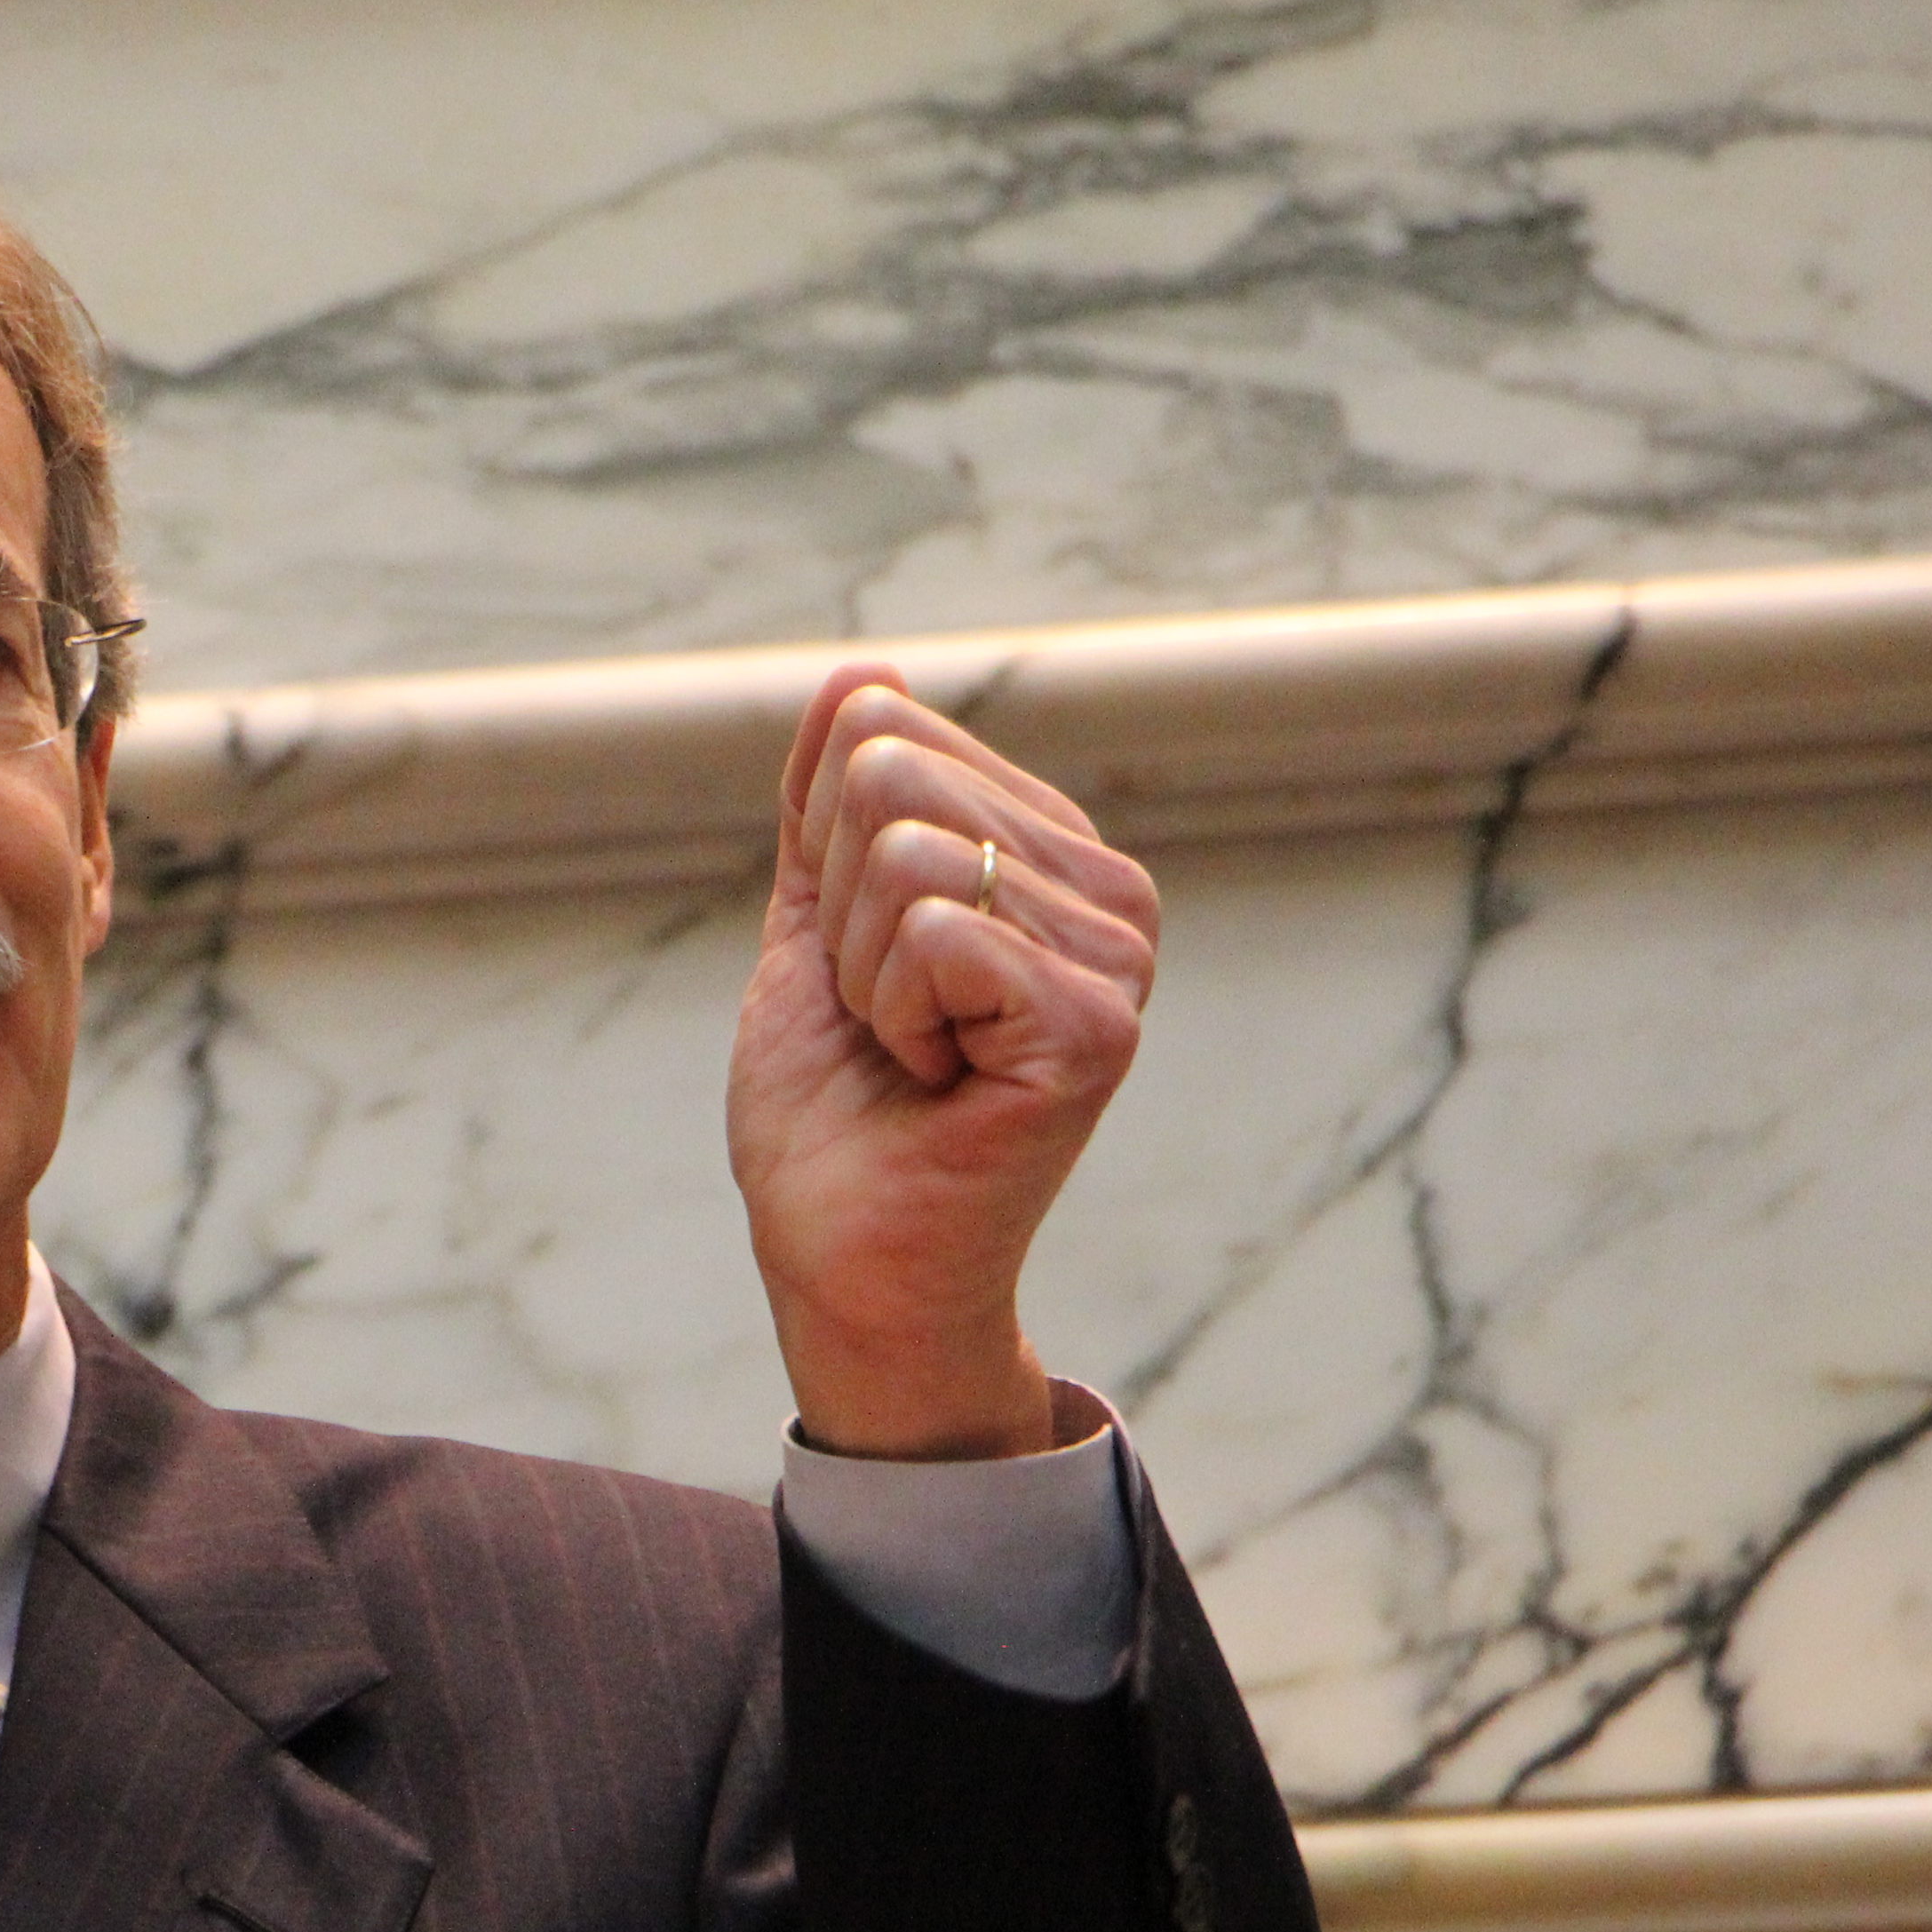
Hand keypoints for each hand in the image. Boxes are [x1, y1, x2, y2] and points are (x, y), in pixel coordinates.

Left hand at [724, 663, 1158, 1459]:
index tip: (869, 964)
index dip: (823, 857)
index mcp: (1052, 856)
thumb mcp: (813, 926)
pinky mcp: (1095, 1023)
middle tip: (888, 1019)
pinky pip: (934, 930)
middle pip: (889, 777)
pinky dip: (893, 1013)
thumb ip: (830, 807)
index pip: (882, 732)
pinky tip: (938, 1082)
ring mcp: (1118, 958)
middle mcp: (1110, 893)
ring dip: (864, 973)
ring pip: (906, 852)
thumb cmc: (834, 1108)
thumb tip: (860, 678)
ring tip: (914, 1053)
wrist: (841, 1253)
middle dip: (839, 913)